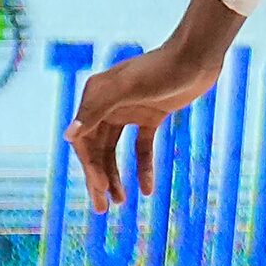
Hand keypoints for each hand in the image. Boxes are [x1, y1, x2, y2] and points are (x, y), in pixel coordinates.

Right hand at [65, 41, 228, 209]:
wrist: (197, 56)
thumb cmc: (161, 69)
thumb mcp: (129, 87)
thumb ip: (98, 109)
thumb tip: (69, 136)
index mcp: (95, 97)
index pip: (84, 140)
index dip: (90, 167)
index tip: (102, 190)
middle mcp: (108, 105)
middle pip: (98, 150)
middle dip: (100, 179)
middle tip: (103, 209)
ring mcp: (130, 111)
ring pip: (117, 151)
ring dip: (118, 176)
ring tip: (121, 203)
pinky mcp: (152, 116)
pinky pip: (142, 147)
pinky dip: (142, 167)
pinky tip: (147, 189)